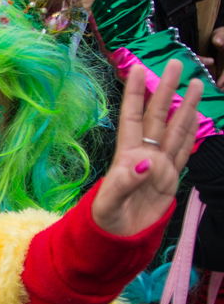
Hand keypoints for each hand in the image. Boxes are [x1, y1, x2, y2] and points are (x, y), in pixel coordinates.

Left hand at [92, 59, 201, 234]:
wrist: (120, 240)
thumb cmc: (106, 220)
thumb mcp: (109, 203)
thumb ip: (125, 182)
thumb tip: (146, 162)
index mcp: (126, 154)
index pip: (132, 117)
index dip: (135, 93)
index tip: (137, 68)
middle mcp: (144, 153)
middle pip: (158, 115)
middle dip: (166, 89)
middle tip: (176, 64)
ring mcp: (160, 164)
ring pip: (176, 128)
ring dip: (186, 106)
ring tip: (195, 83)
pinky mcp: (172, 178)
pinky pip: (184, 150)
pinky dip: (191, 133)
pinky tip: (196, 116)